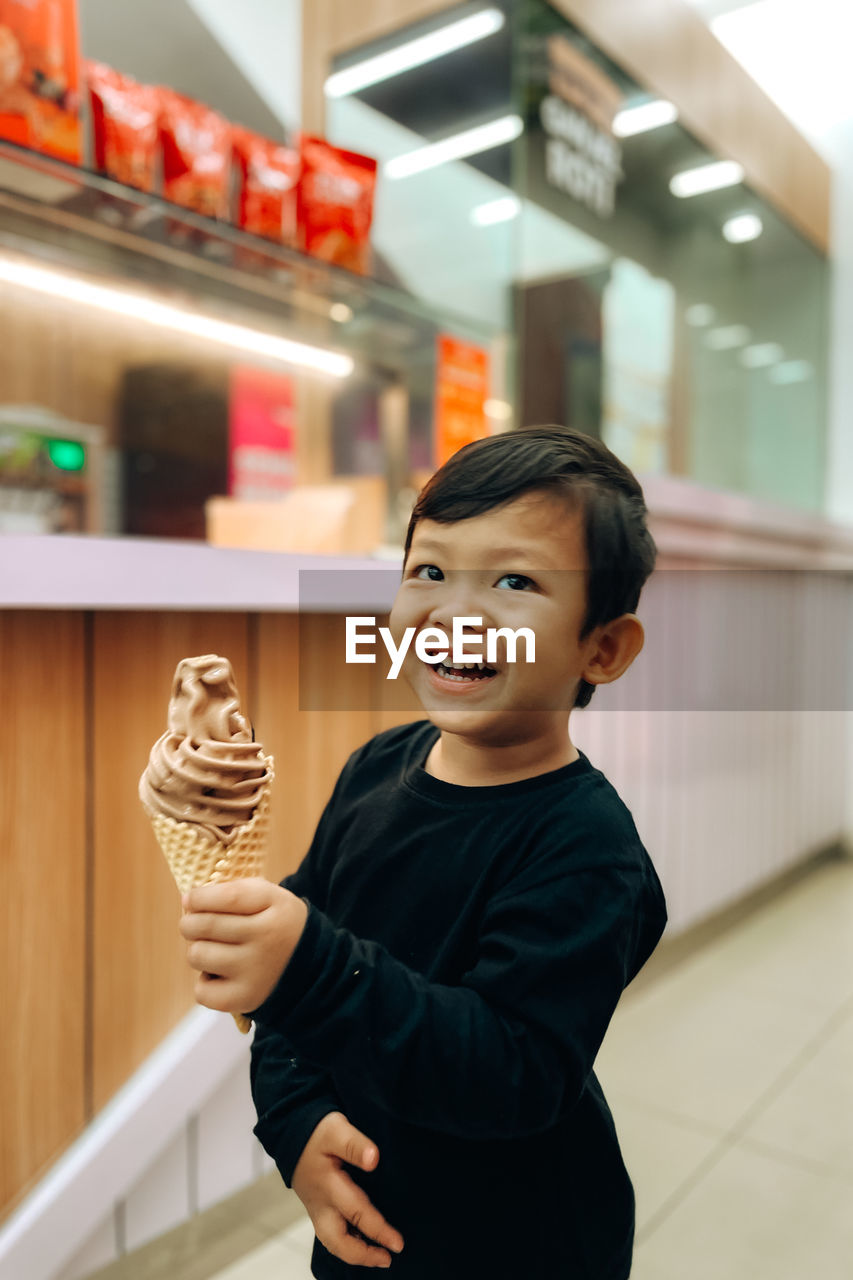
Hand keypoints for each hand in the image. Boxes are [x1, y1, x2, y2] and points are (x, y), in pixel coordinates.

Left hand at [179, 878, 307, 1013]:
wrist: (313, 968)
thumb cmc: (277, 925)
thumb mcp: (269, 896)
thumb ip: (233, 891)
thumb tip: (189, 901)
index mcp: (275, 907)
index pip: (226, 897)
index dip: (199, 897)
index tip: (191, 899)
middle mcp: (266, 940)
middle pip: (203, 926)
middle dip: (190, 923)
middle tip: (197, 925)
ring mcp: (255, 972)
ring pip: (197, 955)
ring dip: (199, 951)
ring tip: (216, 951)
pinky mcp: (245, 999)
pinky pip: (201, 990)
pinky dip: (206, 982)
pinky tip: (222, 975)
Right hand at [292, 1111, 404, 1268]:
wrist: (292, 1133)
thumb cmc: (317, 1132)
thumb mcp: (336, 1130)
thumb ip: (354, 1145)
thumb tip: (374, 1159)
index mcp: (327, 1186)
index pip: (356, 1213)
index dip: (378, 1230)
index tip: (398, 1243)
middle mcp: (320, 1204)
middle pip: (338, 1241)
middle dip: (363, 1255)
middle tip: (388, 1259)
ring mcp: (317, 1209)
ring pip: (333, 1242)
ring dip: (355, 1253)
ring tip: (380, 1257)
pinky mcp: (317, 1209)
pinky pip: (332, 1234)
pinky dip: (348, 1245)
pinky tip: (364, 1244)